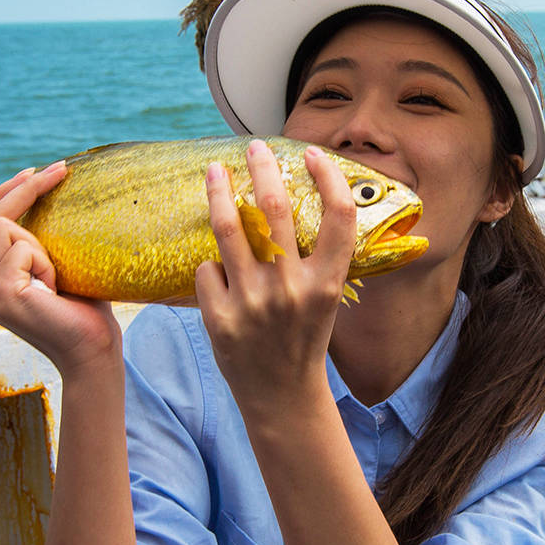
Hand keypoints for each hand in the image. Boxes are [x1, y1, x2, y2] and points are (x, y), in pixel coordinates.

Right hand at [0, 162, 121, 375]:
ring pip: (5, 228)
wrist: (92, 351)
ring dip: (39, 244)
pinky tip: (53, 289)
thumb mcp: (58, 267)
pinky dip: (43, 260)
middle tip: (58, 170)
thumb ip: (38, 243)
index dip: (8, 193)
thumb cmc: (84, 312)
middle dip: (23, 188)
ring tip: (56, 278)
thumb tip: (42, 194)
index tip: (35, 171)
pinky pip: (21, 248)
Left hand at [195, 140, 357, 419]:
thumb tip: (287, 197)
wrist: (282, 396)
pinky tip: (218, 276)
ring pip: (229, 229)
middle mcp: (292, 290)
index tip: (313, 154)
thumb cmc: (303, 338)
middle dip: (261, 167)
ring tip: (213, 172)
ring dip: (218, 192)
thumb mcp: (324, 298)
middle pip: (275, 207)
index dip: (329, 177)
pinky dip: (211, 268)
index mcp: (327, 283)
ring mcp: (254, 305)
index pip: (338, 216)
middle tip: (253, 147)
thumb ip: (313, 257)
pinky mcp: (220, 319)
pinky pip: (206, 270)